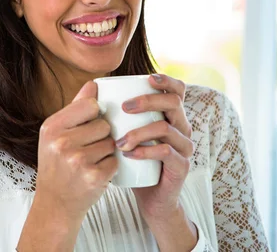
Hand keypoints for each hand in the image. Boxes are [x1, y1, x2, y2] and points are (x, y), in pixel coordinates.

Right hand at [35, 81, 117, 219]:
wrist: (55, 203)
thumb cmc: (56, 164)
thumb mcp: (56, 134)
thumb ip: (75, 108)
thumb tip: (94, 84)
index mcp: (52, 127)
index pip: (90, 105)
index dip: (94, 114)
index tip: (88, 124)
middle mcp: (62, 142)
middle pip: (104, 124)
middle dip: (102, 135)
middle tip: (88, 147)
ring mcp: (78, 161)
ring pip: (112, 142)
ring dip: (108, 150)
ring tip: (92, 160)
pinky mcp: (94, 177)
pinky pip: (116, 160)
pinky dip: (111, 166)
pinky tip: (97, 172)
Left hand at [115, 74, 193, 219]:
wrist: (149, 197)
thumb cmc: (134, 161)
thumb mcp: (124, 132)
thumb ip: (114, 112)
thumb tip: (92, 85)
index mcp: (171, 116)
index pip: (178, 90)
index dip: (167, 80)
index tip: (148, 78)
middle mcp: (182, 128)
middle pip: (173, 103)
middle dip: (147, 101)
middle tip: (124, 108)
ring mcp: (184, 147)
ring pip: (166, 128)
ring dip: (139, 131)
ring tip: (119, 142)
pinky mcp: (181, 166)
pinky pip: (166, 152)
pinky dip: (146, 151)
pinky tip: (130, 155)